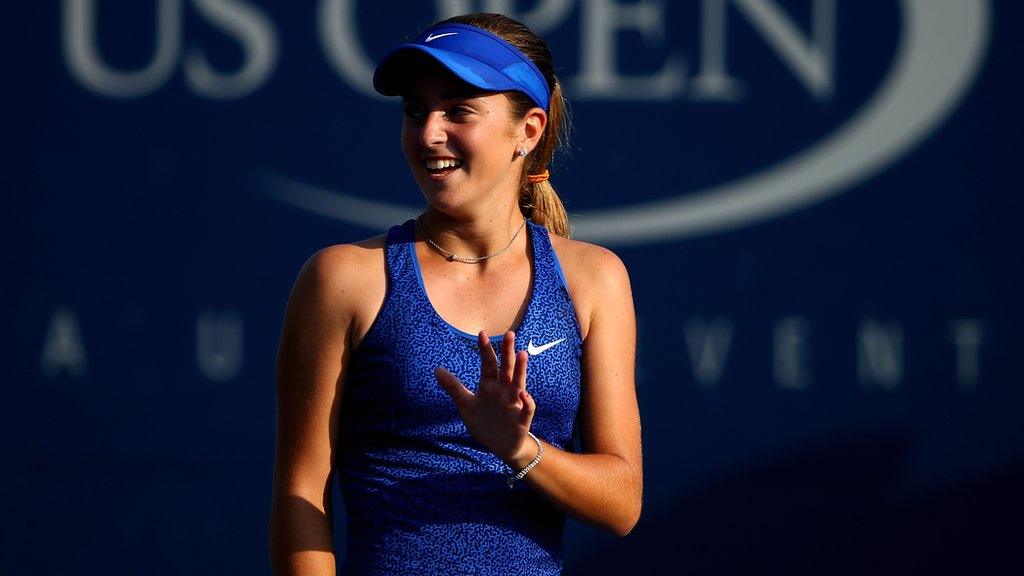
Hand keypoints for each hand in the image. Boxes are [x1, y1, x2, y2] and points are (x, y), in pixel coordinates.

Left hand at [435, 330, 536, 464]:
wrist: (500, 446)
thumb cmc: (484, 422)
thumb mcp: (465, 405)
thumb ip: (453, 387)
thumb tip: (436, 369)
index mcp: (489, 386)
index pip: (488, 364)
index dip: (485, 350)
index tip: (482, 333)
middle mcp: (504, 391)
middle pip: (506, 368)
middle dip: (507, 352)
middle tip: (509, 333)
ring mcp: (514, 403)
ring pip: (518, 383)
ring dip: (520, 369)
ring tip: (522, 354)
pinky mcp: (522, 419)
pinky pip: (527, 409)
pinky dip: (527, 402)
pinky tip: (524, 395)